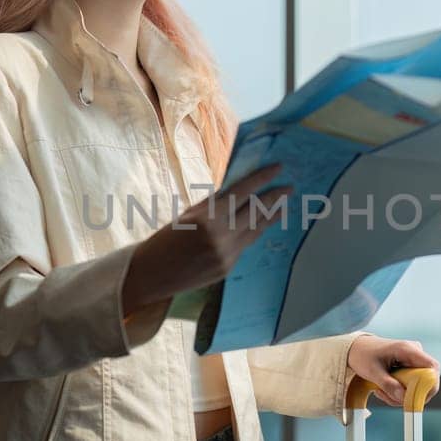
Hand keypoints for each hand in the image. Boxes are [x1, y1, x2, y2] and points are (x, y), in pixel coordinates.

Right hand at [122, 162, 293, 309]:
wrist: (151, 273)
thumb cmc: (165, 238)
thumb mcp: (189, 214)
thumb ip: (215, 203)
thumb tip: (240, 190)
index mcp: (207, 216)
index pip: (242, 192)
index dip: (262, 178)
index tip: (278, 168)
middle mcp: (221, 235)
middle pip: (256, 212)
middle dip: (274, 198)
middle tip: (289, 188)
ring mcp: (226, 254)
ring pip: (256, 230)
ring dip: (271, 216)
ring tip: (283, 206)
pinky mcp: (228, 267)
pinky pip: (246, 245)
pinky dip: (255, 232)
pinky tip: (263, 225)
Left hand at [347, 335, 440, 407]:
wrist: (356, 348)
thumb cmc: (363, 354)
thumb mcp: (372, 371)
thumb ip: (388, 385)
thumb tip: (403, 398)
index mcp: (408, 349)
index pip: (432, 367)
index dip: (430, 385)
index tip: (416, 399)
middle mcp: (414, 353)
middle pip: (426, 380)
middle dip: (409, 394)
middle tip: (388, 396)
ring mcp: (412, 361)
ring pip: (417, 386)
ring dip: (400, 395)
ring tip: (380, 391)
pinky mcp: (409, 368)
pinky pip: (411, 385)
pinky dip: (398, 392)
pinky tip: (383, 389)